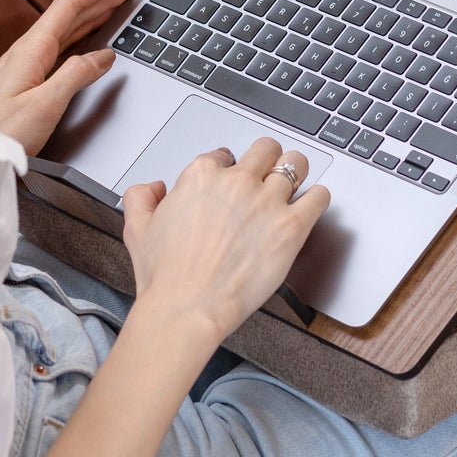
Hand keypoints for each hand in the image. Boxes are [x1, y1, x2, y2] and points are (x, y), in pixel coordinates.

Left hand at [0, 0, 137, 154]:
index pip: (69, 6)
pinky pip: (59, 45)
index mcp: (31, 49)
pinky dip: (81, 34)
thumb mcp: (45, 105)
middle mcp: (27, 50)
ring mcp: (24, 63)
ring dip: (92, 13)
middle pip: (68, 12)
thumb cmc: (2, 133)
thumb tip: (103, 56)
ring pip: (65, 28)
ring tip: (114, 5)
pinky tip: (90, 39)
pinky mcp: (24, 77)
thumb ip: (76, 75)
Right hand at [121, 138, 330, 344]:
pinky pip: (319, 196)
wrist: (188, 307)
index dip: (229, 169)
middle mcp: (237, 181)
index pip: (225, 154)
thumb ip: (141, 197)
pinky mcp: (291, 226)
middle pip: (266, 148)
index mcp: (202, 175)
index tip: (231, 184)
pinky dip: (318, 198)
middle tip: (268, 174)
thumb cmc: (166, 275)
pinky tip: (311, 204)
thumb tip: (154, 188)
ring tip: (295, 183)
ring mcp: (267, 202)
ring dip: (296, 172)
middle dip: (267, 159)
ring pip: (296, 163)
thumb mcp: (137, 228)